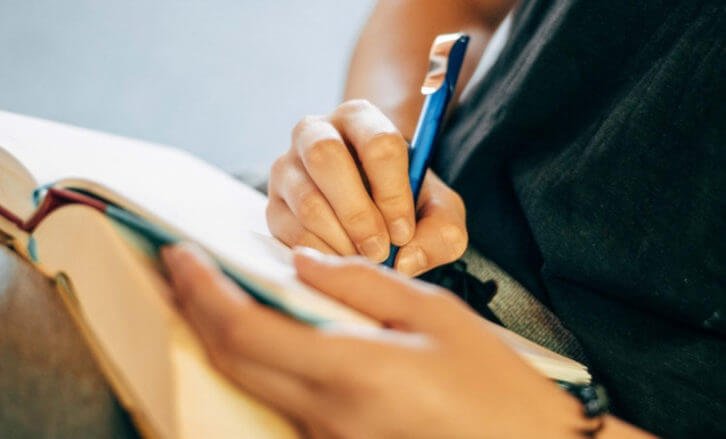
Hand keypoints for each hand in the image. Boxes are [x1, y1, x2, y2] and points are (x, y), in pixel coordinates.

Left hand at [162, 244, 591, 438]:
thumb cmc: (492, 384)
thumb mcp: (435, 313)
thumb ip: (362, 283)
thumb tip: (302, 264)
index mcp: (352, 372)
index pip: (246, 331)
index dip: (203, 292)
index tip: (179, 256)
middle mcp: (327, 415)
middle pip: (232, 360)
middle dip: (195, 310)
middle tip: (180, 270)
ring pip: (250, 383)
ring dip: (223, 336)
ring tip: (213, 294)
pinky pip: (280, 401)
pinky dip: (258, 362)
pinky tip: (263, 333)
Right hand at [267, 99, 466, 275]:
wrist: (371, 208)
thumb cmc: (406, 203)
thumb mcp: (440, 213)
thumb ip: (443, 232)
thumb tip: (405, 259)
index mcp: (361, 118)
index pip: (378, 143)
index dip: (393, 193)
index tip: (403, 231)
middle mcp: (316, 131)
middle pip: (326, 157)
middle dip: (358, 213)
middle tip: (380, 249)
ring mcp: (287, 167)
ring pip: (307, 200)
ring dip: (341, 238)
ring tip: (365, 258)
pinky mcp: (273, 204)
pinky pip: (291, 230)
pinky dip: (322, 253)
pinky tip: (343, 260)